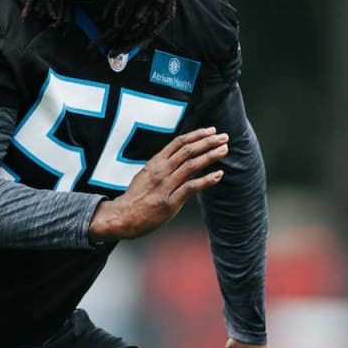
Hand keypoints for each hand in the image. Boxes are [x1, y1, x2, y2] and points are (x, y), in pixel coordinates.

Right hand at [88, 127, 228, 241]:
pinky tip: (218, 175)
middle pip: (187, 151)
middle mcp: (160, 171)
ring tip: (224, 150)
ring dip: (210, 156)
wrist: (123, 217)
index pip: (178, 143)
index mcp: (155, 163)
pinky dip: (206, 180)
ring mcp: (165, 185)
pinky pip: (191, 187)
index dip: (196, 135)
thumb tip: (180, 158)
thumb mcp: (146, 175)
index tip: (211, 130)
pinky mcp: (170, 201)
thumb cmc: (136, 197)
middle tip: (224, 137)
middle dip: (207, 142)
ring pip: (191, 165)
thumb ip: (162, 166)